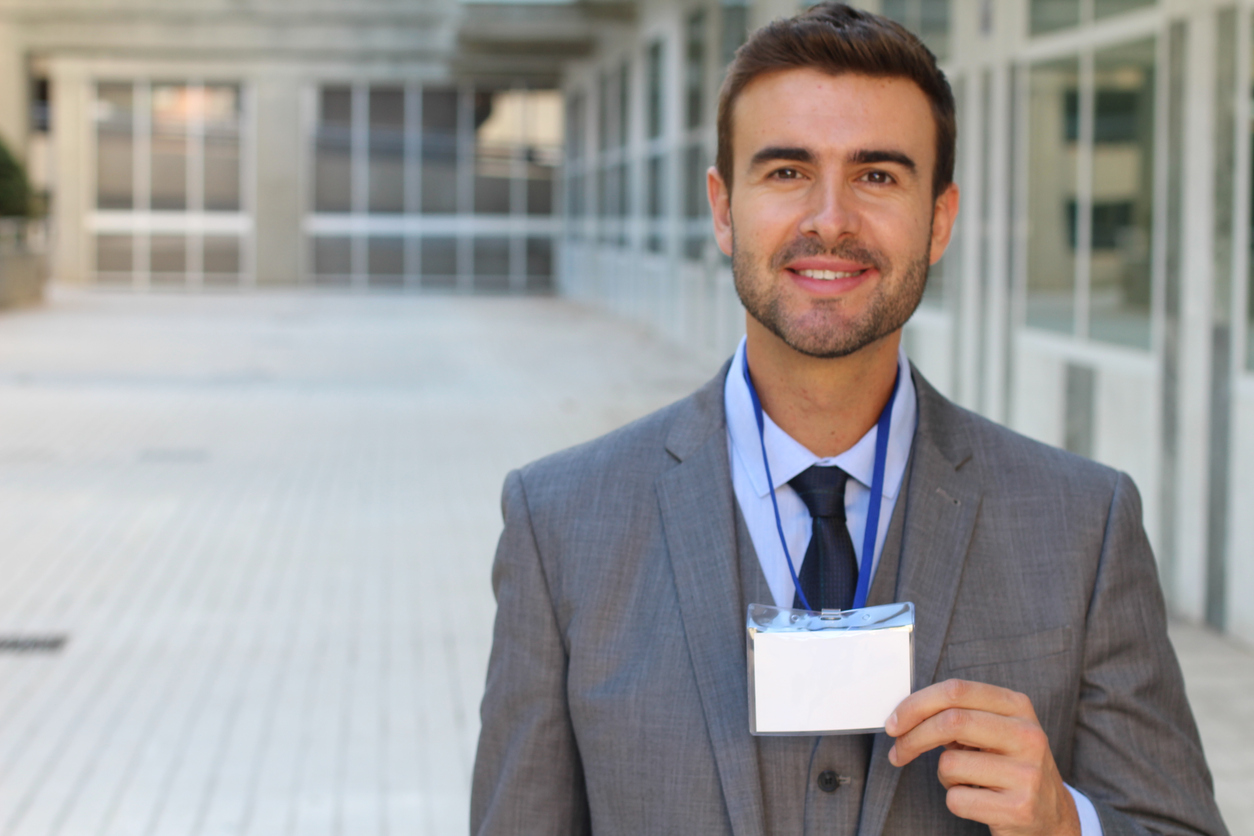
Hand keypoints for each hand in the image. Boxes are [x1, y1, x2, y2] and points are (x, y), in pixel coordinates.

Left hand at [884, 679, 1080, 835]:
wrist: (1050, 816)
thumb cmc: (1007, 766)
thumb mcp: (993, 731)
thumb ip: (958, 715)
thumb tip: (903, 715)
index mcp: (1017, 706)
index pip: (956, 691)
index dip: (915, 704)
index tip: (893, 723)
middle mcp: (1027, 734)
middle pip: (950, 721)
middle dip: (912, 738)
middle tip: (896, 752)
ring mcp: (1027, 772)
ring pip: (950, 764)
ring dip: (944, 776)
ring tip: (968, 781)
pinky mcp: (1019, 808)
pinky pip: (957, 799)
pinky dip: (956, 801)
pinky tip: (979, 801)